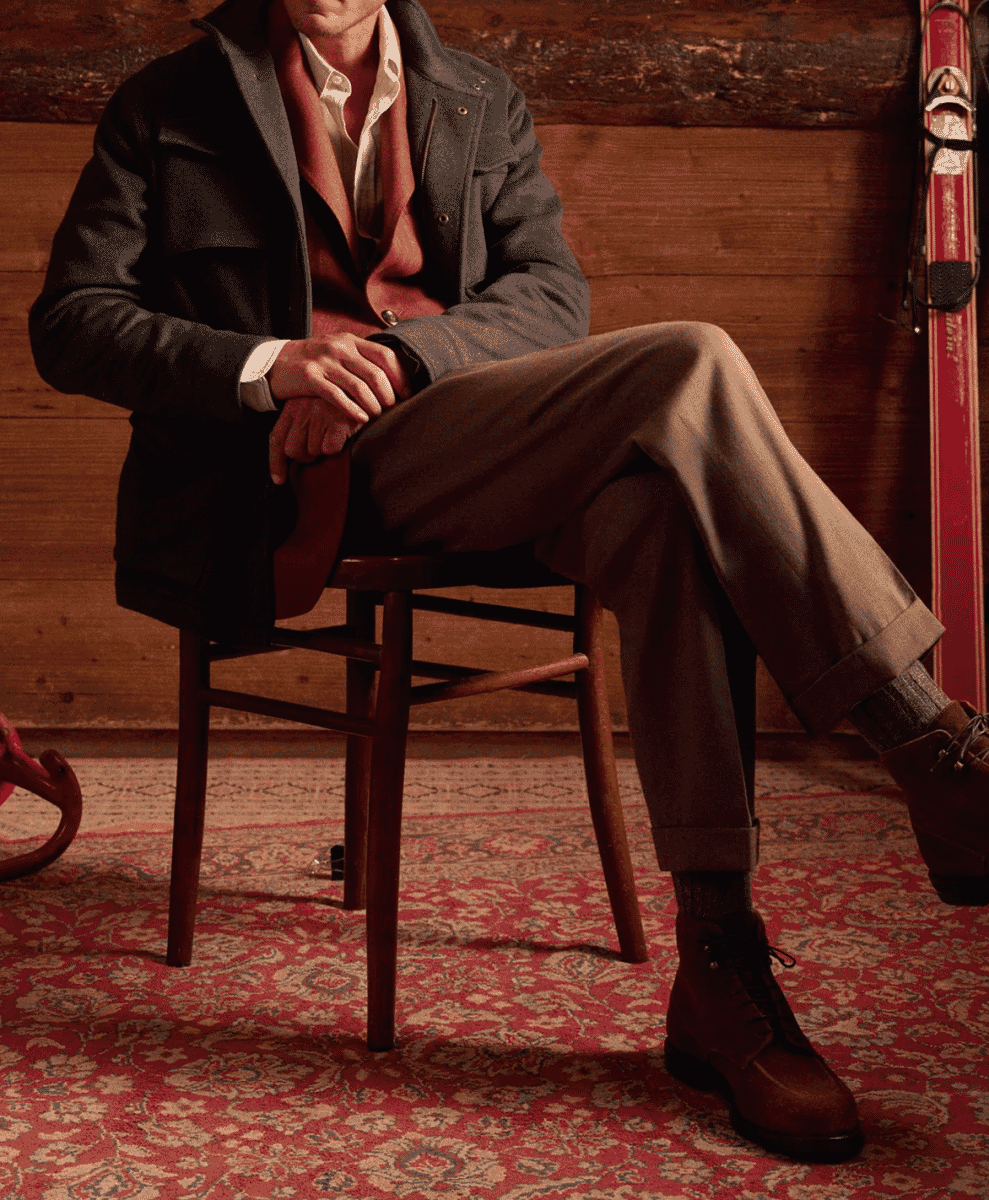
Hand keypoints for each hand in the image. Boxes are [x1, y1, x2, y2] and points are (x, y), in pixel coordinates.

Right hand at [267, 333, 410, 424]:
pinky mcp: (310, 378)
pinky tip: (361, 419)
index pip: (385, 355)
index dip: (400, 376)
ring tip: (377, 416)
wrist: (276, 362)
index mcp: (351, 341)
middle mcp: (340, 348)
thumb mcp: (339, 351)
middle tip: (392, 409)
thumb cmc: (314, 361)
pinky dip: (353, 410)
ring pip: (359, 387)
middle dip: (388, 396)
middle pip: (376, 374)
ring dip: (373, 406)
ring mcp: (324, 362)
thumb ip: (362, 359)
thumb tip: (393, 376)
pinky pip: (337, 397)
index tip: (407, 394)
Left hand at [269, 398, 362, 484]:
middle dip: (307, 456)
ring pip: (313, 451)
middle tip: (321, 447)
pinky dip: (338, 447)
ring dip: (324, 450)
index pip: (277, 438)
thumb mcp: (314, 405)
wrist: (366, 384)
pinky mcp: (336, 420)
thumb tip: (294, 453)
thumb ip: (302, 424)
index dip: (276, 462)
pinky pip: (330, 449)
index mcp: (293, 406)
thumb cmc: (341, 399)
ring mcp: (318, 414)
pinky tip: (344, 434)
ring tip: (335, 434)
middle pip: (293, 449)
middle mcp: (302, 409)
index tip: (279, 480)